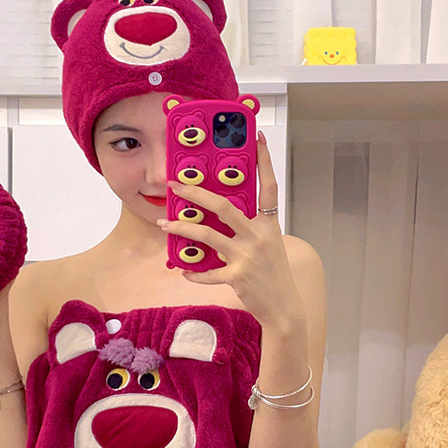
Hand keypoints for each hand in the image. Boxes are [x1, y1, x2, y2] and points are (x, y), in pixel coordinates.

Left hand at [159, 132, 304, 329]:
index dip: (264, 162)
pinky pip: (207, 271)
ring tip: (163, 224)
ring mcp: (247, 256)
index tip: (258, 139)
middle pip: (223, 206)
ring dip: (181, 228)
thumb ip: (250, 229)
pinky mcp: (237, 276)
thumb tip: (223, 219)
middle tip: (176, 184)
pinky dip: (193, 271)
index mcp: (268, 225)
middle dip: (195, 192)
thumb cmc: (274, 276)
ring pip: (206, 235)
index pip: (268, 187)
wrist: (284, 308)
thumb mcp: (269, 246)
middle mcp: (258, 237)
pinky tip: (183, 270)